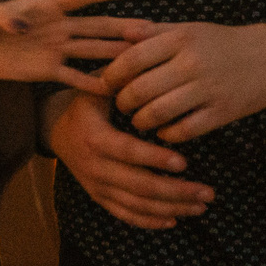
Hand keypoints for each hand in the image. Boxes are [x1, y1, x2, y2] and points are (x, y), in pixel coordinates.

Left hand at [0, 0, 148, 92]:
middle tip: (148, 30)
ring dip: (114, 54)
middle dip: (120, 27)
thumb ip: (1, 16)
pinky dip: (91, 83)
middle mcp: (57, 26)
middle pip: (94, 25)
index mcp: (45, 5)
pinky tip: (112, 89)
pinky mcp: (47, 70)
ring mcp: (55, 49)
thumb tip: (19, 27)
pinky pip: (73, 77)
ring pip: (91, 50)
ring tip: (140, 57)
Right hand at [45, 90, 212, 230]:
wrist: (57, 130)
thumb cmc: (86, 102)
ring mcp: (97, 185)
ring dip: (171, 208)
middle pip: (138, 186)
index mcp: (94, 137)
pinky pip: (125, 215)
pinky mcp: (99, 197)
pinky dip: (150, 221)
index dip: (154, 159)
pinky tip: (175, 219)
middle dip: (176, 192)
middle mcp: (94, 166)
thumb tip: (143, 44)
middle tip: (208, 192)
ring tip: (201, 205)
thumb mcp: (97, 85)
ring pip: (136, 205)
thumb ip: (121, 74)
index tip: (184, 162)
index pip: (127, 151)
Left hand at [99, 22, 265, 142]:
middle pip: (141, 89)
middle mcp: (191, 63)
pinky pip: (184, 130)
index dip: (113, 75)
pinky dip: (168, 134)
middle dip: (123, 102)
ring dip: (141, 121)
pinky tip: (164, 131)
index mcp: (180, 38)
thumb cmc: (222, 42)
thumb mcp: (189, 28)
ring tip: (139, 120)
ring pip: (159, 113)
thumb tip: (120, 34)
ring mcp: (208, 89)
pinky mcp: (222, 112)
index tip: (107, 83)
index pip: (132, 58)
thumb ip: (154, 32)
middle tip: (121, 105)